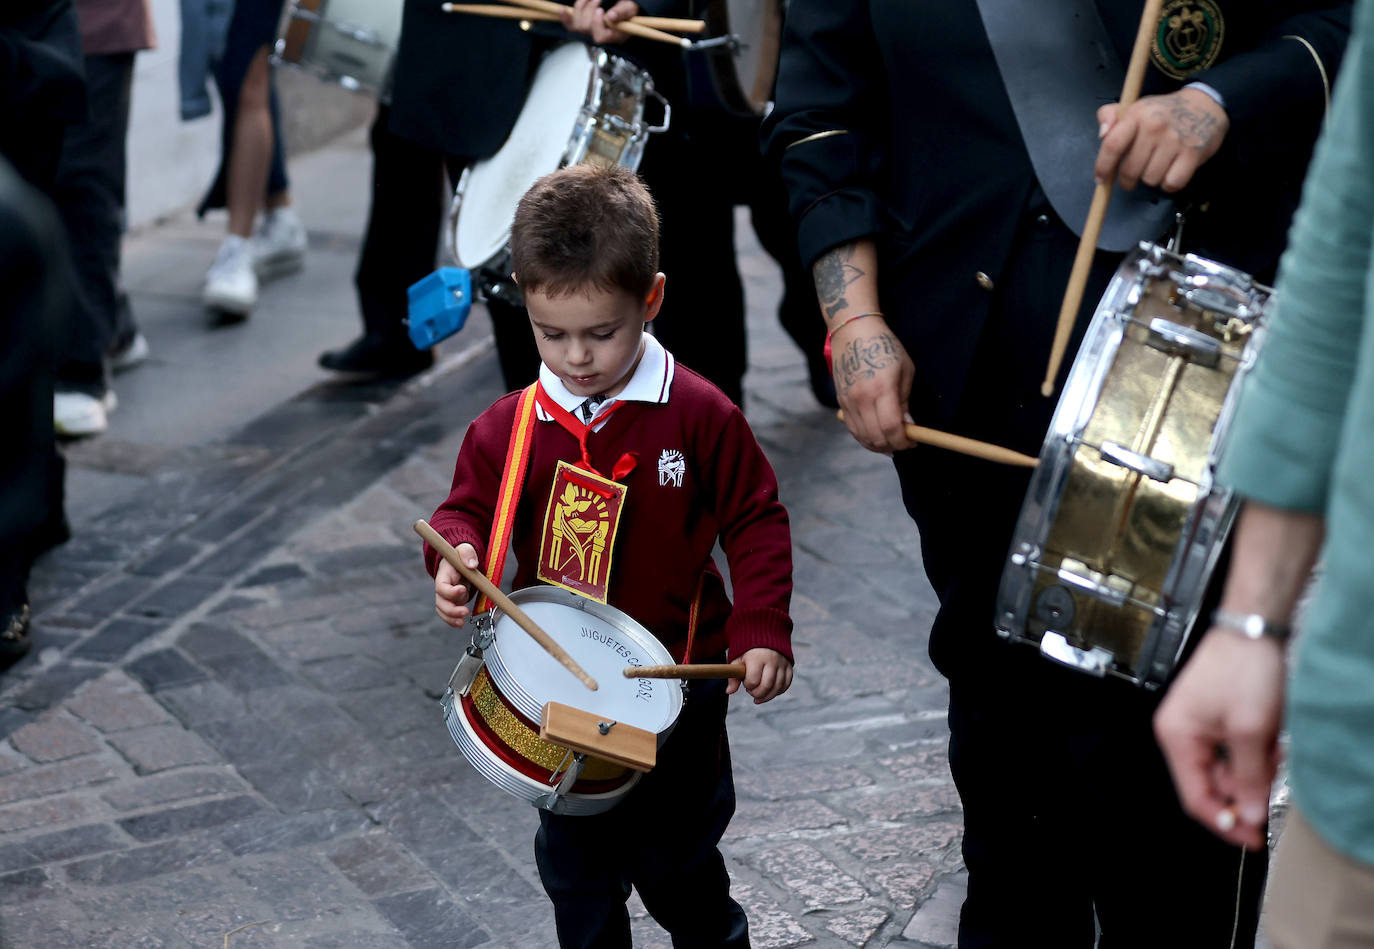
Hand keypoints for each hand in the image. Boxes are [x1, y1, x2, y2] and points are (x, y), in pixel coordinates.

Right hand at [434, 543, 479, 627]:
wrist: (460, 561)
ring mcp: (447, 596)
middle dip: (451, 610)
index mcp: (444, 574)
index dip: (450, 591)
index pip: (441, 586)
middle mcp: (443, 587)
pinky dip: (453, 620)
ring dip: (451, 618)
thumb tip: (472, 564)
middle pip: (440, 602)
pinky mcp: (453, 601)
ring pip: (444, 610)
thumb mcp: (465, 549)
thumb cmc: (460, 554)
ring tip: (461, 623)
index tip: (462, 590)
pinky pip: (449, 614)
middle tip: (464, 612)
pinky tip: (460, 624)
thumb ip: (467, 554)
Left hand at [560, 0, 639, 43]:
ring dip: (582, 7)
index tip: (600, 11)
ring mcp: (590, 31)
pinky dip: (564, 17)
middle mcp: (600, 35)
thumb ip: (623, 12)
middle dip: (590, 10)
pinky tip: (561, 9)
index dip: (597, 24)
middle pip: (586, 28)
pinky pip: (570, 25)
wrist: (621, 5)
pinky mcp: (581, 25)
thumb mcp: (630, 7)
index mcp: (614, 36)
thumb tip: (610, 17)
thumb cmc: (628, 8)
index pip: (600, 37)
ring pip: (577, 24)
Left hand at [727, 647, 793, 703]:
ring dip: (767, 696)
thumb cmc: (748, 650)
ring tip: (759, 695)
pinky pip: (786, 684)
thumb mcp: (737, 659)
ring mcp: (782, 663)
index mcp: (757, 657)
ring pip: (777, 687)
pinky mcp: (789, 666)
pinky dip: (777, 692)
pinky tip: (769, 691)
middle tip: (751, 691)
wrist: (764, 635)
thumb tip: (729, 691)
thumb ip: (733, 676)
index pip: (753, 680)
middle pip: (767, 686)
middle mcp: (772, 660)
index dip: (748, 685)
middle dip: (757, 694)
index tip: (745, 683)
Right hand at [831, 317, 917, 454]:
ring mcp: (848, 402)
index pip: (891, 427)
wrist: (853, 331)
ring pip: (862, 437)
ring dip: (879, 445)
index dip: (904, 441)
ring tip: (891, 442)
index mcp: (881, 388)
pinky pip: (852, 429)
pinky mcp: (840, 402)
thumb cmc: (884, 346)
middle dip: (893, 446)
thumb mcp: (905, 369)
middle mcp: (861, 398)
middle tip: (904, 443)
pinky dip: (865, 437)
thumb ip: (905, 400)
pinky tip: (876, 435)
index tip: (914, 442)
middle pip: (876, 437)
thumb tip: (908, 425)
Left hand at [1095, 88, 1228, 192]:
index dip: (1103, 167)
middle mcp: (1155, 127)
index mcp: (1137, 114)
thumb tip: (1102, 134)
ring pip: (1150, 179)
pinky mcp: (1193, 154)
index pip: (1112, 145)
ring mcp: (1175, 140)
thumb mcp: (1135, 107)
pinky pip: (1171, 184)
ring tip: (1157, 166)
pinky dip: (1169, 184)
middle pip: (1130, 170)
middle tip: (1133, 175)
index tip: (1101, 179)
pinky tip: (1171, 172)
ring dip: (1151, 179)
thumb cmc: (1163, 112)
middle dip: (1128, 179)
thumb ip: (1110, 116)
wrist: (1206, 104)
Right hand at [1153, 628, 1285, 848]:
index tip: (1252, 838)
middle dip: (1246, 786)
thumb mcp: (1251, 730)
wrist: (1252, 627)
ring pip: (1226, 767)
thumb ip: (1248, 777)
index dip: (1225, 822)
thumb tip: (1249, 813)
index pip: (1195, 797)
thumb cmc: (1242, 666)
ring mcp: (1196, 723)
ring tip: (1274, 747)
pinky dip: (1253, 751)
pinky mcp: (1213, 715)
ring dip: (1254, 767)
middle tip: (1273, 779)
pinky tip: (1269, 737)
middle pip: (1210, 783)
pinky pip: (1232, 749)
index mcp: (1176, 736)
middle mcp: (1179, 732)